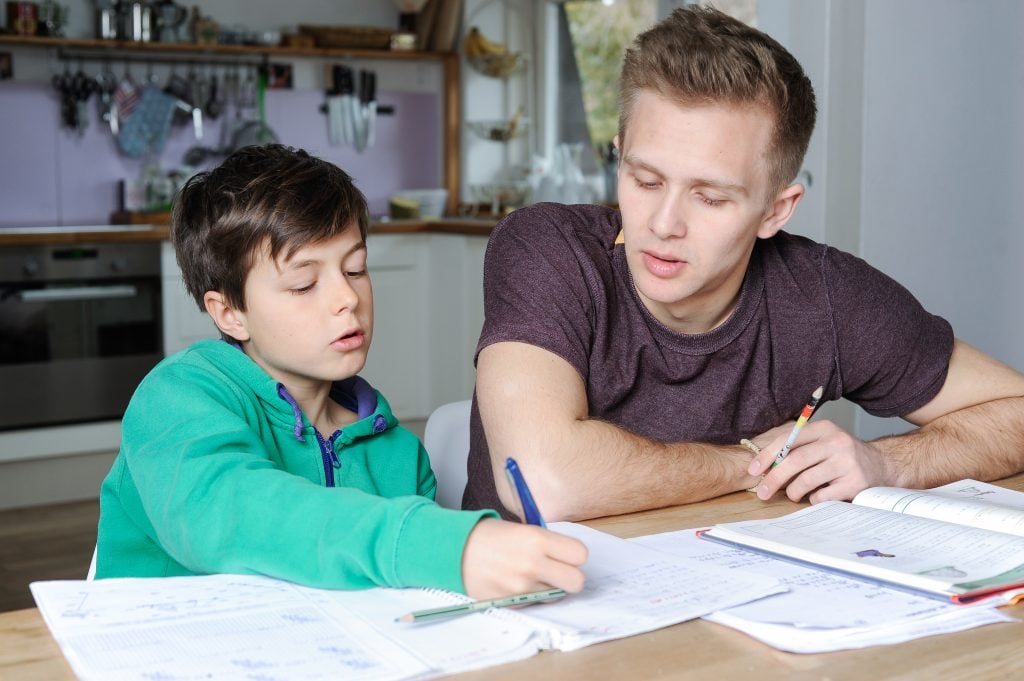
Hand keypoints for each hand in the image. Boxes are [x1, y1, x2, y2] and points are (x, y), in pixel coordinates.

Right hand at [461, 518, 587, 599]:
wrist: (453, 551)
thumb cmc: (488, 536)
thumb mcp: (521, 529)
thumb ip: (546, 543)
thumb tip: (568, 557)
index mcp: (536, 540)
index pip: (580, 555)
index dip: (574, 555)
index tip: (566, 554)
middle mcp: (532, 565)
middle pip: (577, 582)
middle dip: (570, 577)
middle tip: (557, 570)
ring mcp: (521, 588)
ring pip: (556, 595)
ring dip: (549, 588)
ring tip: (531, 575)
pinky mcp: (510, 603)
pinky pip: (535, 603)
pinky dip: (530, 596)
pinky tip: (515, 583)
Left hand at [746, 420, 894, 502]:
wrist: (883, 466)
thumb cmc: (842, 456)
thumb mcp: (822, 443)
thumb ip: (797, 448)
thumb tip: (763, 466)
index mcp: (824, 428)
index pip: (788, 440)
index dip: (767, 455)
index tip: (753, 470)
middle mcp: (837, 442)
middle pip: (795, 460)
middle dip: (774, 478)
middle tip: (762, 492)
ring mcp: (847, 463)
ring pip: (806, 480)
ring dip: (793, 491)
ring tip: (793, 494)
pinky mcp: (855, 483)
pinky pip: (822, 496)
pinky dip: (812, 499)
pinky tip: (816, 496)